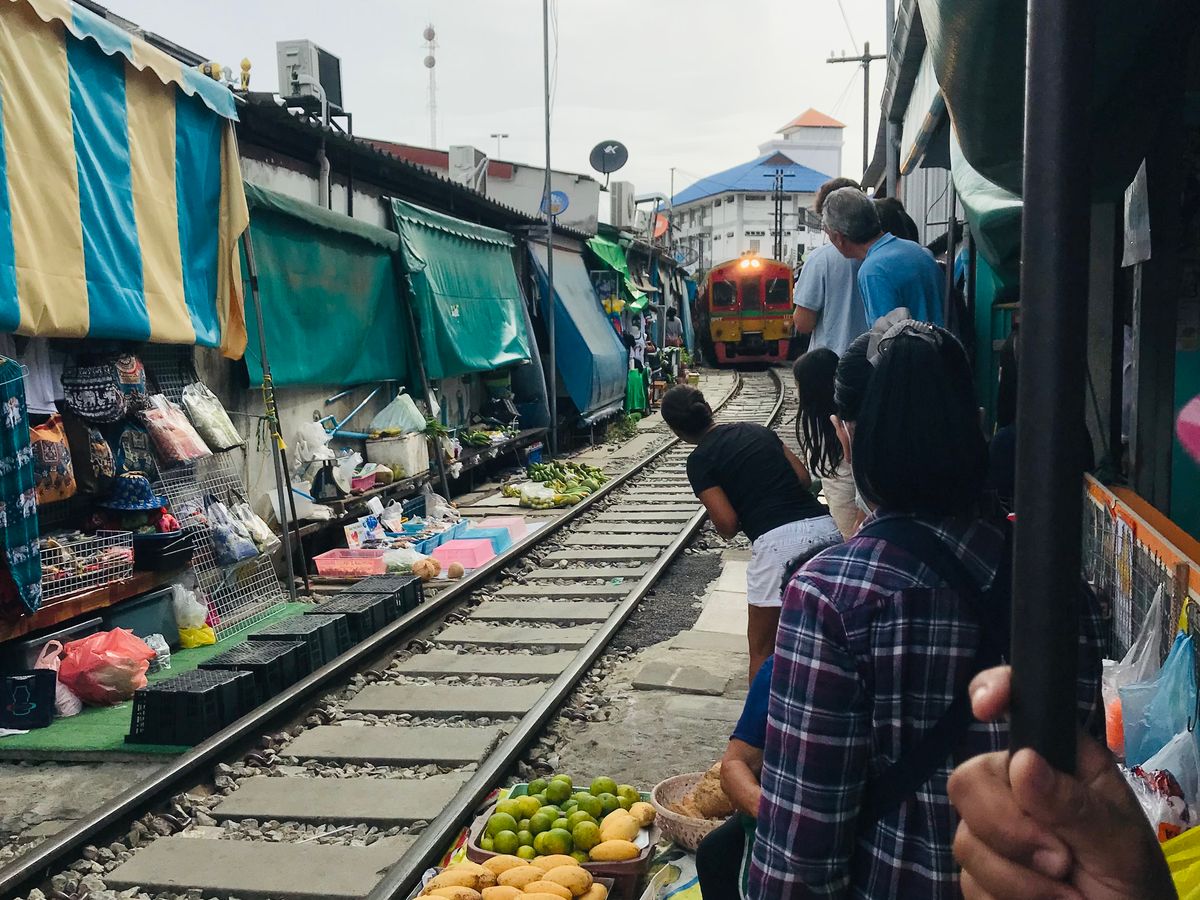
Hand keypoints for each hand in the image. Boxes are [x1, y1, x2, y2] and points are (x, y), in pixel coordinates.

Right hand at [948, 666, 1175, 899]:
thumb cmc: (1134, 882)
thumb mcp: (1119, 843)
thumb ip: (1073, 806)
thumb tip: (1022, 762)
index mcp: (1058, 760)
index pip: (1018, 705)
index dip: (992, 690)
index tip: (984, 708)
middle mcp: (1017, 785)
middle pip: (969, 781)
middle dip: (1009, 829)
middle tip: (1060, 861)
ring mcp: (993, 829)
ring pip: (966, 839)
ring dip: (1018, 879)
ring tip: (1067, 895)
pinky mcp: (980, 872)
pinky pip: (967, 879)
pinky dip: (1007, 899)